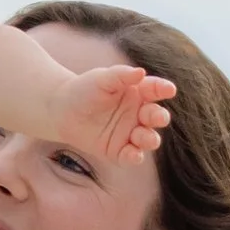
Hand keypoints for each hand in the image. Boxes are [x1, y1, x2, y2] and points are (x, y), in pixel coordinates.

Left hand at [49, 60, 175, 166]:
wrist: (60, 110)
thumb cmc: (84, 90)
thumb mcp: (101, 78)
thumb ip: (121, 75)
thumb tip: (140, 72)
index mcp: (138, 92)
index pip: (155, 90)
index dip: (163, 89)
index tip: (168, 89)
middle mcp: (137, 114)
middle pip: (155, 116)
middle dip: (159, 117)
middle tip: (157, 117)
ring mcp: (129, 133)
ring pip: (148, 138)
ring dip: (150, 139)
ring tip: (145, 137)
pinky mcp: (118, 151)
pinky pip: (131, 156)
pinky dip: (135, 157)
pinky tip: (134, 154)